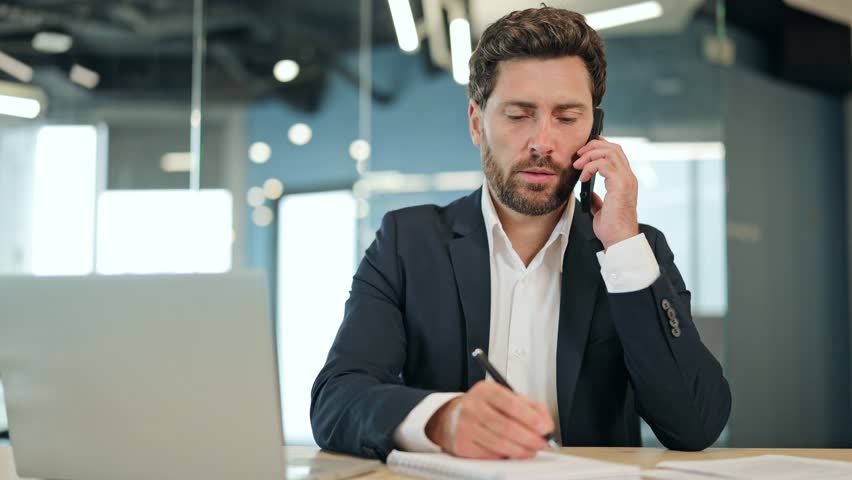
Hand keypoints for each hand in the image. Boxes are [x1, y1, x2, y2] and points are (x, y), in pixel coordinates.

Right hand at [424, 381, 553, 458]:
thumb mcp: (506, 397)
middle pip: (507, 427)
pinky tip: (511, 452)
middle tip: (542, 443)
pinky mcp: (463, 444)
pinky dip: (505, 456)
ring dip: (521, 451)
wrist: (452, 417)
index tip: (545, 428)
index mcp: (486, 391)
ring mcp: (465, 426)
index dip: (531, 418)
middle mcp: (473, 406)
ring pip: (500, 444)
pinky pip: (490, 455)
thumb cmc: (484, 407)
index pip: (512, 404)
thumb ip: (531, 407)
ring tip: (530, 450)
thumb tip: (546, 423)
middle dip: (530, 438)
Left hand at [573, 136, 639, 248]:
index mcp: (625, 181)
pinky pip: (603, 164)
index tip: (584, 151)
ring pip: (609, 151)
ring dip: (590, 155)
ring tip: (578, 165)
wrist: (618, 240)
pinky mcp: (620, 184)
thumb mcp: (600, 210)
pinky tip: (583, 178)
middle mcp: (628, 177)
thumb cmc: (612, 229)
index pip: (616, 154)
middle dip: (593, 146)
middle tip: (578, 155)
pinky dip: (590, 167)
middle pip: (614, 147)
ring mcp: (626, 180)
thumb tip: (589, 193)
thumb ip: (597, 199)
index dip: (600, 146)